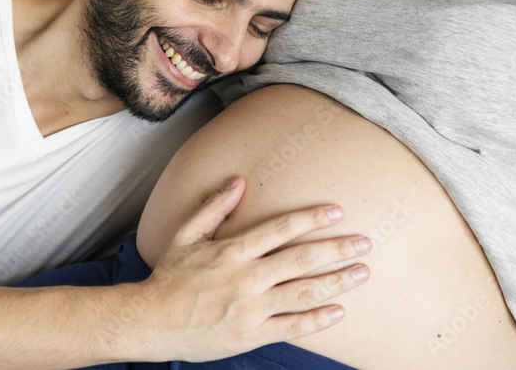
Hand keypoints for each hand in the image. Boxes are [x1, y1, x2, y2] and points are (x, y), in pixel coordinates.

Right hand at [136, 177, 370, 362]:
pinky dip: (317, 319)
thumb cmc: (168, 277)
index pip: (281, 228)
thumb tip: (238, 181)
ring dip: (337, 282)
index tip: (337, 211)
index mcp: (232, 250)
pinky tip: (339, 311)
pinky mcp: (252, 334)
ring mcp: (251, 308)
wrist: (150, 322)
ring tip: (362, 272)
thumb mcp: (186, 235)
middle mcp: (246, 277)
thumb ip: (215, 208)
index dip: (311, 218)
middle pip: (302, 259)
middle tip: (366, 242)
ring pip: (303, 292)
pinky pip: (292, 326)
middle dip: (337, 249)